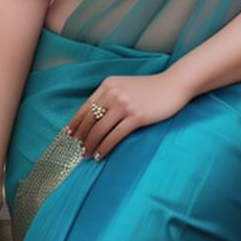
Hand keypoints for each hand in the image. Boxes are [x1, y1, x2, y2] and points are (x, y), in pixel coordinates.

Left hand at [65, 71, 192, 162]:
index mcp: (108, 85)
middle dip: (81, 136)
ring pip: (100, 129)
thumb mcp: (124, 86)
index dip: (75, 123)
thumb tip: (93, 118)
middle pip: (90, 119)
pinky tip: (100, 155)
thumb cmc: (149, 89)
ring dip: (91, 144)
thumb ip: (109, 96)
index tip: (68, 135)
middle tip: (76, 150)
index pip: (85, 107)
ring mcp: (124, 104)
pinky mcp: (136, 116)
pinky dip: (105, 147)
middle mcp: (113, 93)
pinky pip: (115, 136)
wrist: (173, 85)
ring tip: (86, 155)